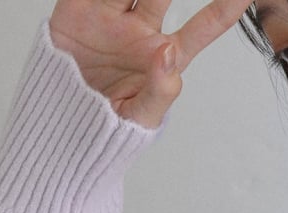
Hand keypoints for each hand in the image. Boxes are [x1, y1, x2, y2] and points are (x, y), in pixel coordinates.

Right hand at [48, 0, 249, 128]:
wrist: (63, 123)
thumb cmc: (109, 126)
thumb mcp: (140, 118)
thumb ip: (159, 90)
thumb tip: (168, 55)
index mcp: (165, 56)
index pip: (203, 29)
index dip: (224, 10)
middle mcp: (141, 29)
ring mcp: (111, 16)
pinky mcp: (78, 9)